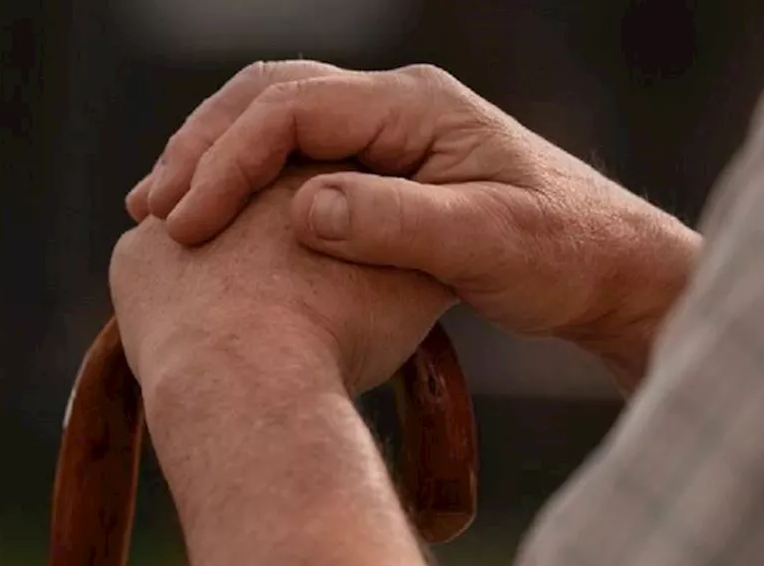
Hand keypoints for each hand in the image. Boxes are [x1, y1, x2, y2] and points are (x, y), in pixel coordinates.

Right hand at [126, 61, 699, 390]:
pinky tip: (224, 224)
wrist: (611, 270)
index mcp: (418, 107)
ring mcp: (393, 135)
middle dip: (204, 150)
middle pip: (271, 98)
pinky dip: (252, 184)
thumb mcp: (489, 243)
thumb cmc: (564, 254)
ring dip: (218, 162)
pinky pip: (300, 158)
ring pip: (278, 124)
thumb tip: (306, 207)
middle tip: (152, 211)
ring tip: (165, 214)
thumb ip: (400, 224)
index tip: (187, 222)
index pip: (293, 107)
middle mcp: (398, 106)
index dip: (228, 159)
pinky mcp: (391, 170)